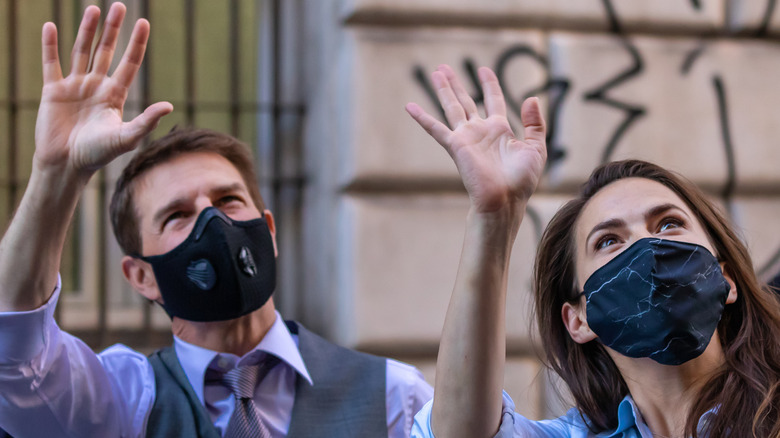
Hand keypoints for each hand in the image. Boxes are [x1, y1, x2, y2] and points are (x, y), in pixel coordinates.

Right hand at [34, 4, 171, 179]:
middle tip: (118, 6)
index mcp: (115, 95)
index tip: (144, 23)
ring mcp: (75, 86)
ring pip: (81, 51)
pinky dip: (50, 45)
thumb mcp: (125, 137)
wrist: (66, 165)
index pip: (129, 63)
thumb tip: (169, 105)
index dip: (136, 44)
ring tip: (93, 9)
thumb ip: (146, 121)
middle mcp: (96, 86)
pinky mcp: (53, 90)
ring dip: (87, 30)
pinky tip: (51, 26)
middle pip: (106, 51)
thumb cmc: (98, 154)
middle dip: (112, 30)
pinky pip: (51, 62)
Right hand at [406, 65, 545, 213]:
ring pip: (452, 107)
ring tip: (436, 72)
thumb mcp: (536, 148)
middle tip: (444, 67)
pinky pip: (436, 129)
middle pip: (465, 100)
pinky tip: (410, 106)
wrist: (505, 200)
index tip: (484, 70)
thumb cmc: (521, 181)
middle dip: (456, 84)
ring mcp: (466, 138)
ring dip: (443, 90)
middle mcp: (480, 131)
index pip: (493, 100)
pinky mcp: (456, 146)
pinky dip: (422, 118)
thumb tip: (531, 98)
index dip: (489, 84)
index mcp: (499, 130)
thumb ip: (535, 123)